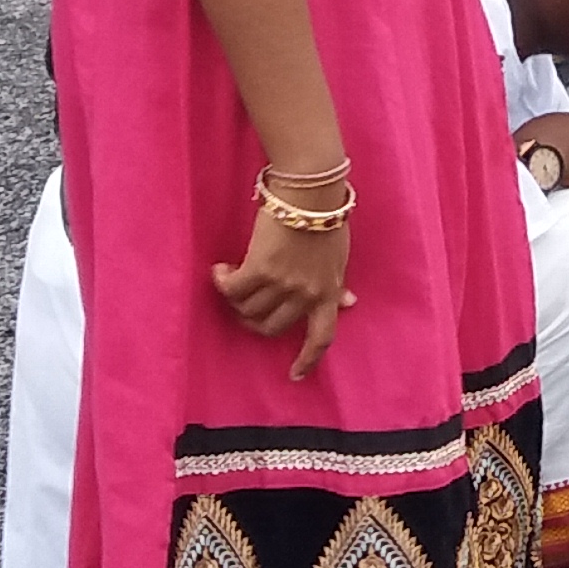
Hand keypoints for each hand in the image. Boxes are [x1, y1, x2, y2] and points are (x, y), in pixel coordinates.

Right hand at [212, 202, 356, 377]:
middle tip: (243, 303)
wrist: (309, 192)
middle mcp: (306, 294)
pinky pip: (233, 290)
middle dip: (253, 320)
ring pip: (249, 309)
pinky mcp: (260, 269)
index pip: (322, 337)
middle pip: (272, 327)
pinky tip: (221, 271)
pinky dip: (223, 281)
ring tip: (231, 278)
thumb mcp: (338, 256)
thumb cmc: (325, 218)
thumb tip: (347, 302)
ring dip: (236, 298)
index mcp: (329, 292)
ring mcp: (283, 283)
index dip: (308, 359)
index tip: (295, 375)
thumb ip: (335, 283)